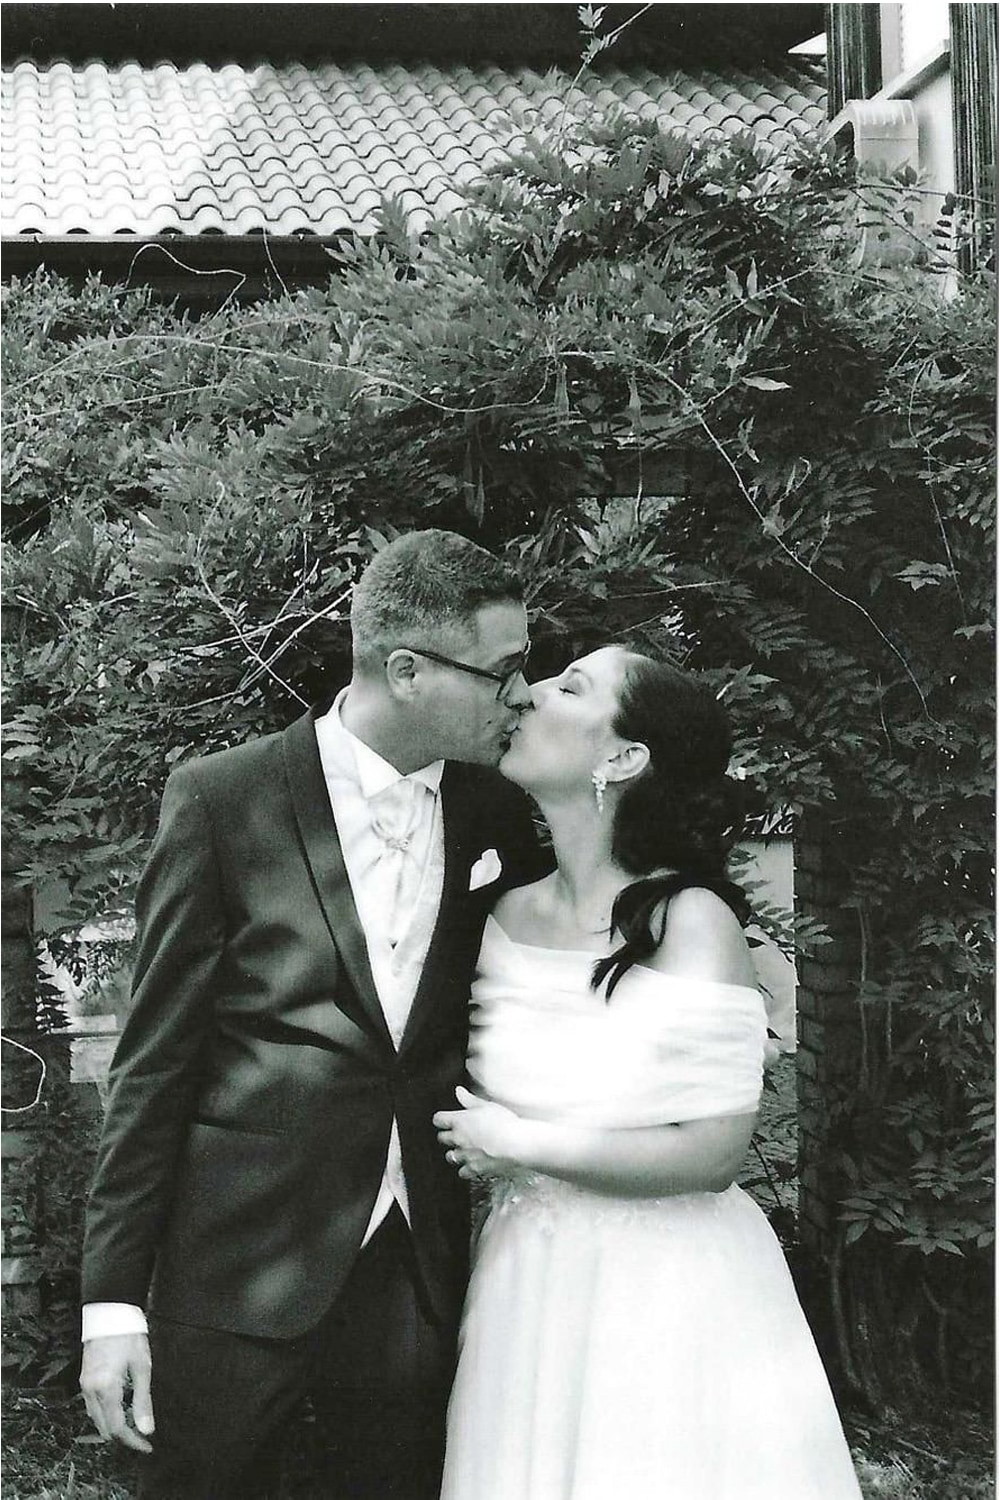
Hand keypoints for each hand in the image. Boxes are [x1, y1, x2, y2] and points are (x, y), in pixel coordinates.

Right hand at [80, 1332, 154, 1452]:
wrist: (110, 1312)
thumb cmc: (129, 1336)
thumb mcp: (142, 1368)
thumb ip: (143, 1401)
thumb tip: (146, 1429)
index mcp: (106, 1389)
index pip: (117, 1427)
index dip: (132, 1441)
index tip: (146, 1446)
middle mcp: (91, 1390)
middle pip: (104, 1427)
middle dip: (123, 1436)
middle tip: (143, 1436)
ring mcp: (85, 1385)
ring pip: (96, 1418)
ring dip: (113, 1425)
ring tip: (134, 1424)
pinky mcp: (84, 1378)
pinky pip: (92, 1406)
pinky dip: (106, 1413)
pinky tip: (120, 1409)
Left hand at [434, 1086, 527, 1180]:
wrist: (516, 1145)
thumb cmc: (504, 1123)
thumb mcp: (487, 1105)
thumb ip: (469, 1100)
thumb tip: (458, 1091)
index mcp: (459, 1121)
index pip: (439, 1119)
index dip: (441, 1119)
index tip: (445, 1119)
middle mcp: (458, 1139)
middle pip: (442, 1138)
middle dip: (447, 1136)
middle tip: (456, 1134)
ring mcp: (465, 1156)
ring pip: (450, 1156)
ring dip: (455, 1153)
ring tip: (464, 1150)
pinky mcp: (475, 1169)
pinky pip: (463, 1172)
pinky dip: (466, 1169)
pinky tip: (473, 1165)